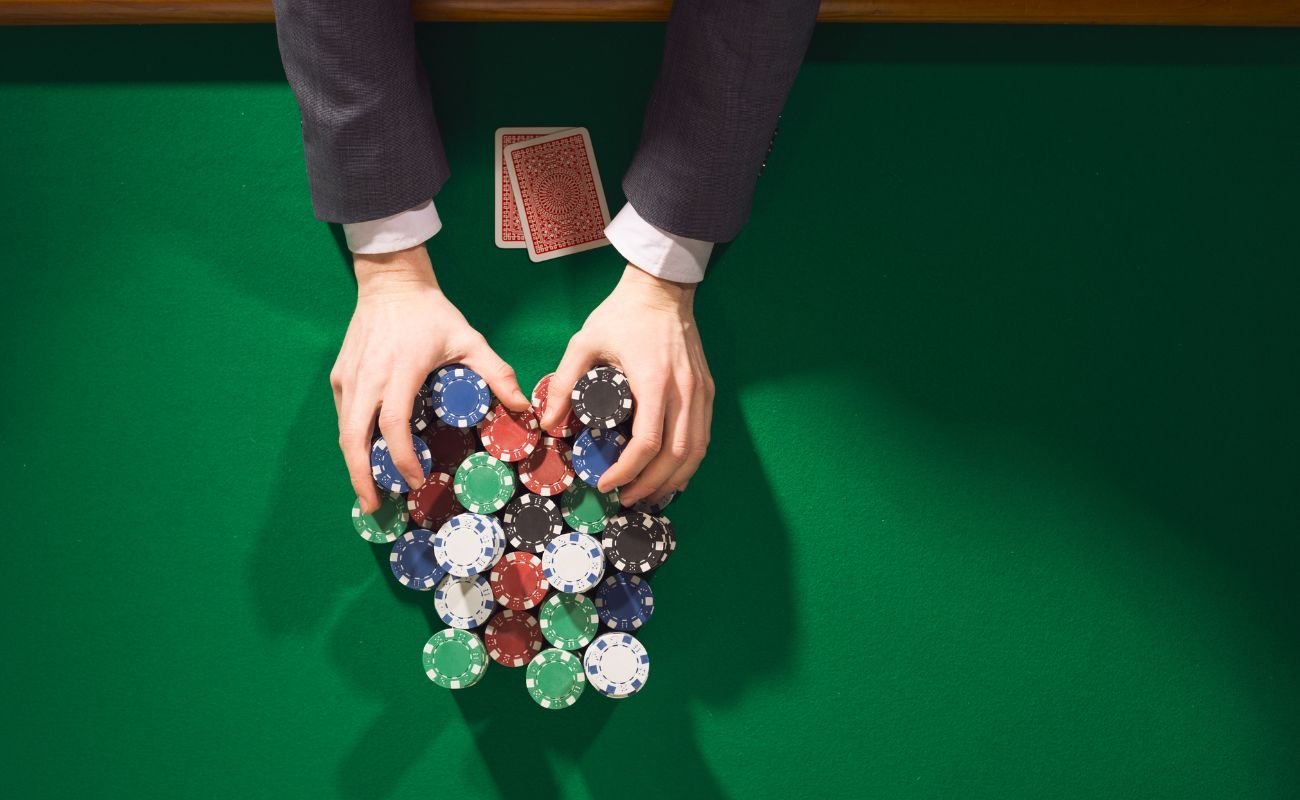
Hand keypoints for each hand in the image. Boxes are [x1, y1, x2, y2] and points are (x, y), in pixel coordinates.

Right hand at [333, 246, 528, 512]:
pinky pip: (344, 416)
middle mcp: (368, 377)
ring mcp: (349, 377)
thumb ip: (496, 372)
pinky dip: (352, 441)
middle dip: (361, 475)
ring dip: (354, 463)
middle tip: (373, 506)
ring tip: (369, 490)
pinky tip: (366, 458)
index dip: (402, 456)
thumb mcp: (468, 339)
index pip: (394, 424)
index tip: (415, 480)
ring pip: (344, 430)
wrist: (390, 282)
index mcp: (400, 371)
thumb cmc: (431, 313)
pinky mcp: (340, 376)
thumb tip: (522, 407)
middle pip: (353, 437)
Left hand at [541, 264, 713, 505]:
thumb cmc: (622, 315)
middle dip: (650, 484)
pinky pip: (703, 436)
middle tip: (625, 499)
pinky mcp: (707, 390)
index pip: (647, 442)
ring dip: (673, 479)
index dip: (627, 470)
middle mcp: (684, 391)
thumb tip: (547, 421)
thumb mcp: (584, 342)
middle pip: (676, 455)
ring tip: (648, 494)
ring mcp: (700, 392)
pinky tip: (672, 474)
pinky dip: (688, 461)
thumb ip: (563, 381)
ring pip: (695, 451)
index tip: (606, 483)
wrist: (662, 288)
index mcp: (654, 381)